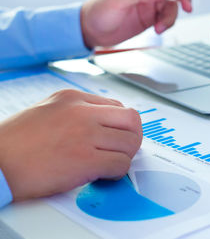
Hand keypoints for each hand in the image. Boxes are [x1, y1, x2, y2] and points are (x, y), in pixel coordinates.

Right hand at [0, 90, 141, 200]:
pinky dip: (117, 172)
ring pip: (130, 142)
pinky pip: (121, 164)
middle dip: (132, 137)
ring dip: (125, 156)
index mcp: (72, 98)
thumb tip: (100, 123)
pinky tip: (104, 175)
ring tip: (110, 163)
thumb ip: (75, 113)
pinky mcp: (86, 160)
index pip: (117, 106)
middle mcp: (82, 113)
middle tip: (122, 150)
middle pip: (132, 120)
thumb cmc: (14, 143)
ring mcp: (85, 135)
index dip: (120, 125)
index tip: (116, 136)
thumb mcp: (46, 111)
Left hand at [81, 0, 191, 47]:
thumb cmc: (97, 12)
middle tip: (187, 7)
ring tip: (161, 27)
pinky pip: (166, 17)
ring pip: (171, 4)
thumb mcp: (116, 0)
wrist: (90, 32)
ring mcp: (149, 2)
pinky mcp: (150, 16)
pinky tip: (158, 29)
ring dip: (171, 16)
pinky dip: (167, 23)